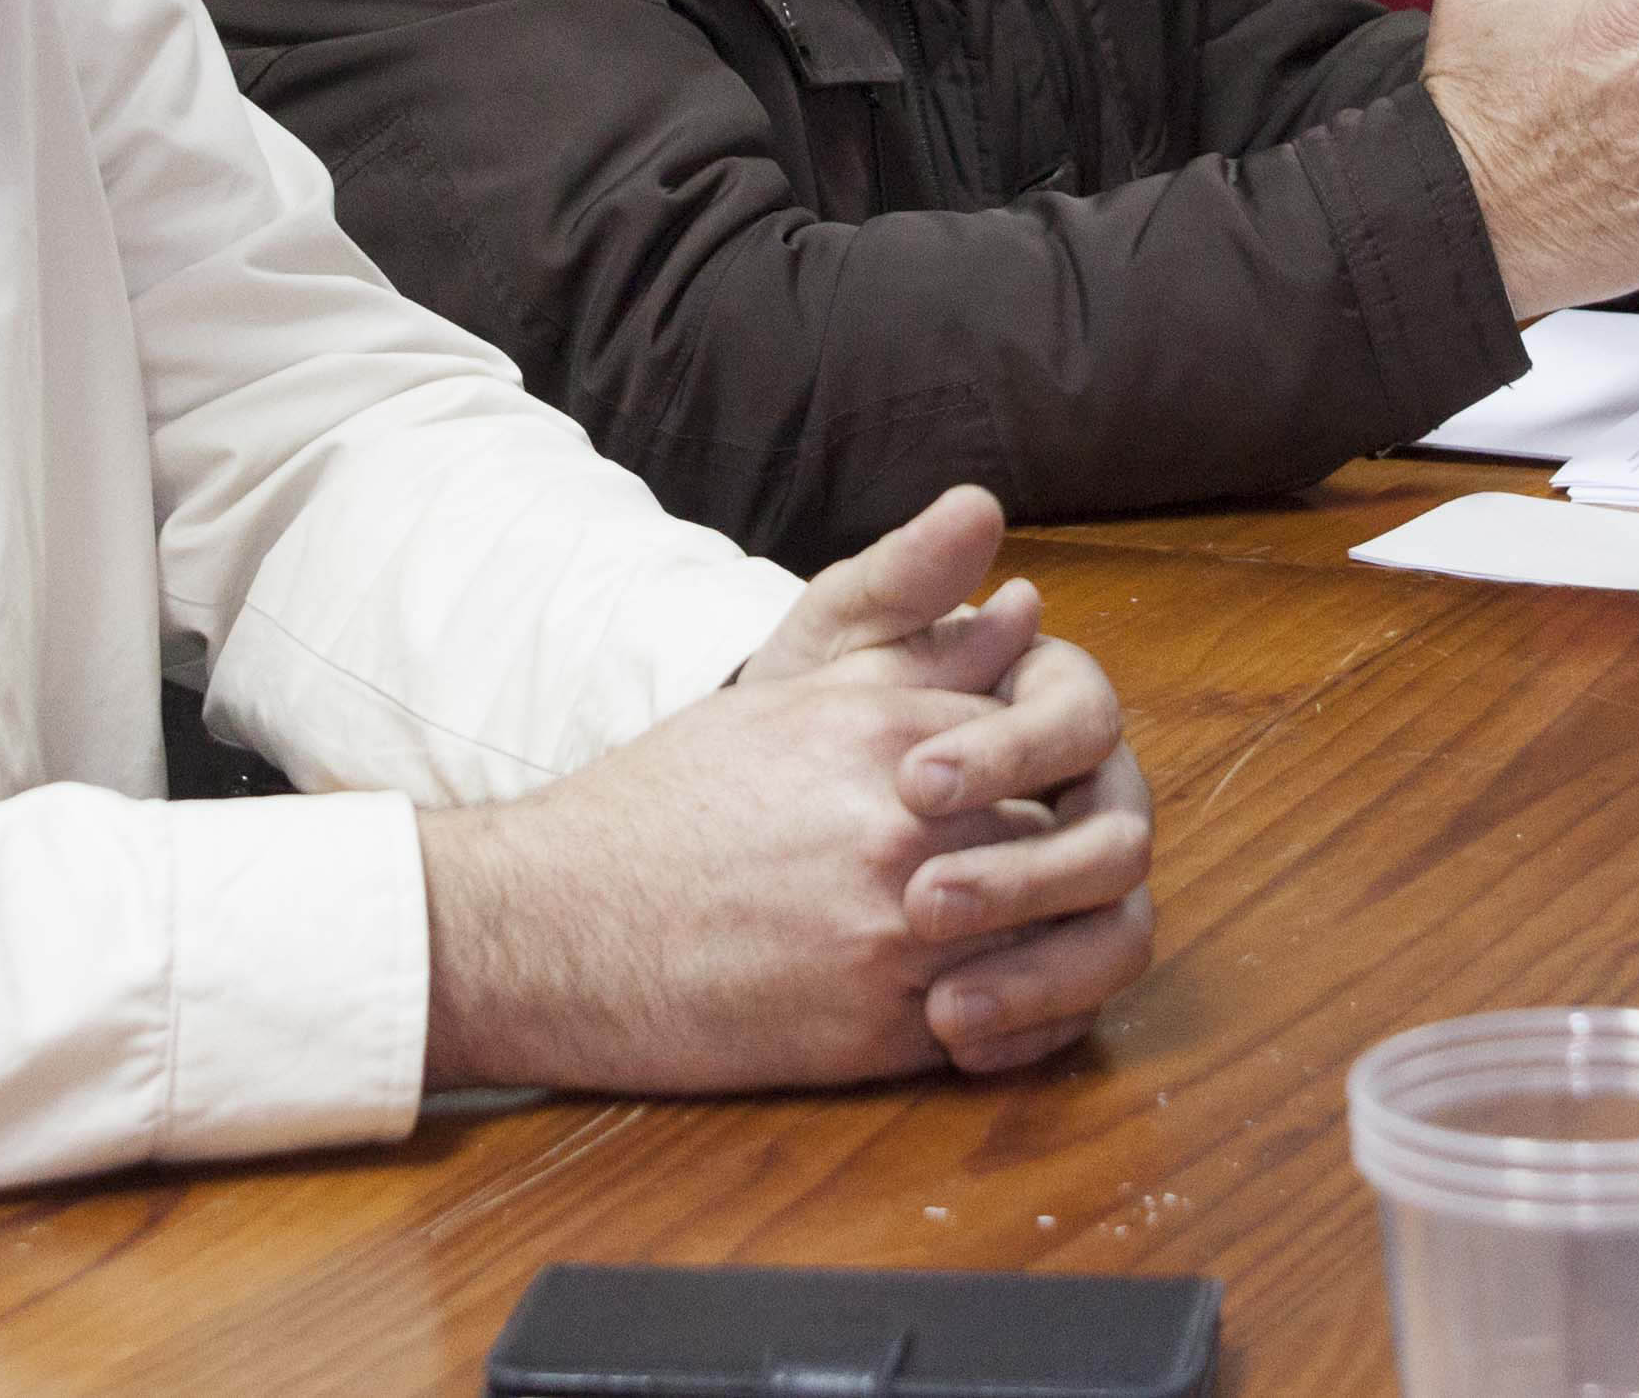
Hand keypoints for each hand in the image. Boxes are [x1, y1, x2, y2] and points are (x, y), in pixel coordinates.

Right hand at [417, 489, 1154, 1092]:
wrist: (556, 920)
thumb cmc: (669, 800)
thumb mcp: (795, 692)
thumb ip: (920, 648)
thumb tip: (1022, 606)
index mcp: (895, 734)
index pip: (1059, 742)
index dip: (1071, 770)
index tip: (1058, 787)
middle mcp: (908, 831)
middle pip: (1074, 846)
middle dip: (1081, 860)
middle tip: (1070, 873)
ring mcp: (897, 937)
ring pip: (1055, 943)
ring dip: (1065, 945)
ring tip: (1037, 939)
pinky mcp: (877, 1032)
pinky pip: (1005, 1031)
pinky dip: (1025, 1022)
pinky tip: (998, 1004)